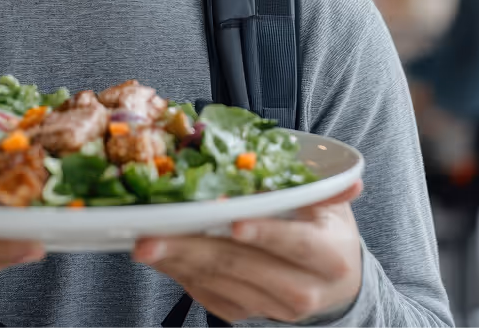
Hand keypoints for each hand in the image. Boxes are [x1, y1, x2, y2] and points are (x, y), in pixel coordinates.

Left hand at [133, 181, 363, 323]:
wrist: (335, 285)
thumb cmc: (327, 230)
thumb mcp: (331, 204)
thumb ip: (325, 186)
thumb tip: (327, 165)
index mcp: (327, 255)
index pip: (294, 243)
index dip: (264, 232)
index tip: (233, 221)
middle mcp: (302, 289)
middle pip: (243, 266)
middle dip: (194, 249)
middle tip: (153, 234)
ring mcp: (271, 308)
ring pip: (218, 283)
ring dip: (177, 261)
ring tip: (144, 241)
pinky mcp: (244, 315)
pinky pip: (207, 296)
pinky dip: (179, 274)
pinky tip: (159, 255)